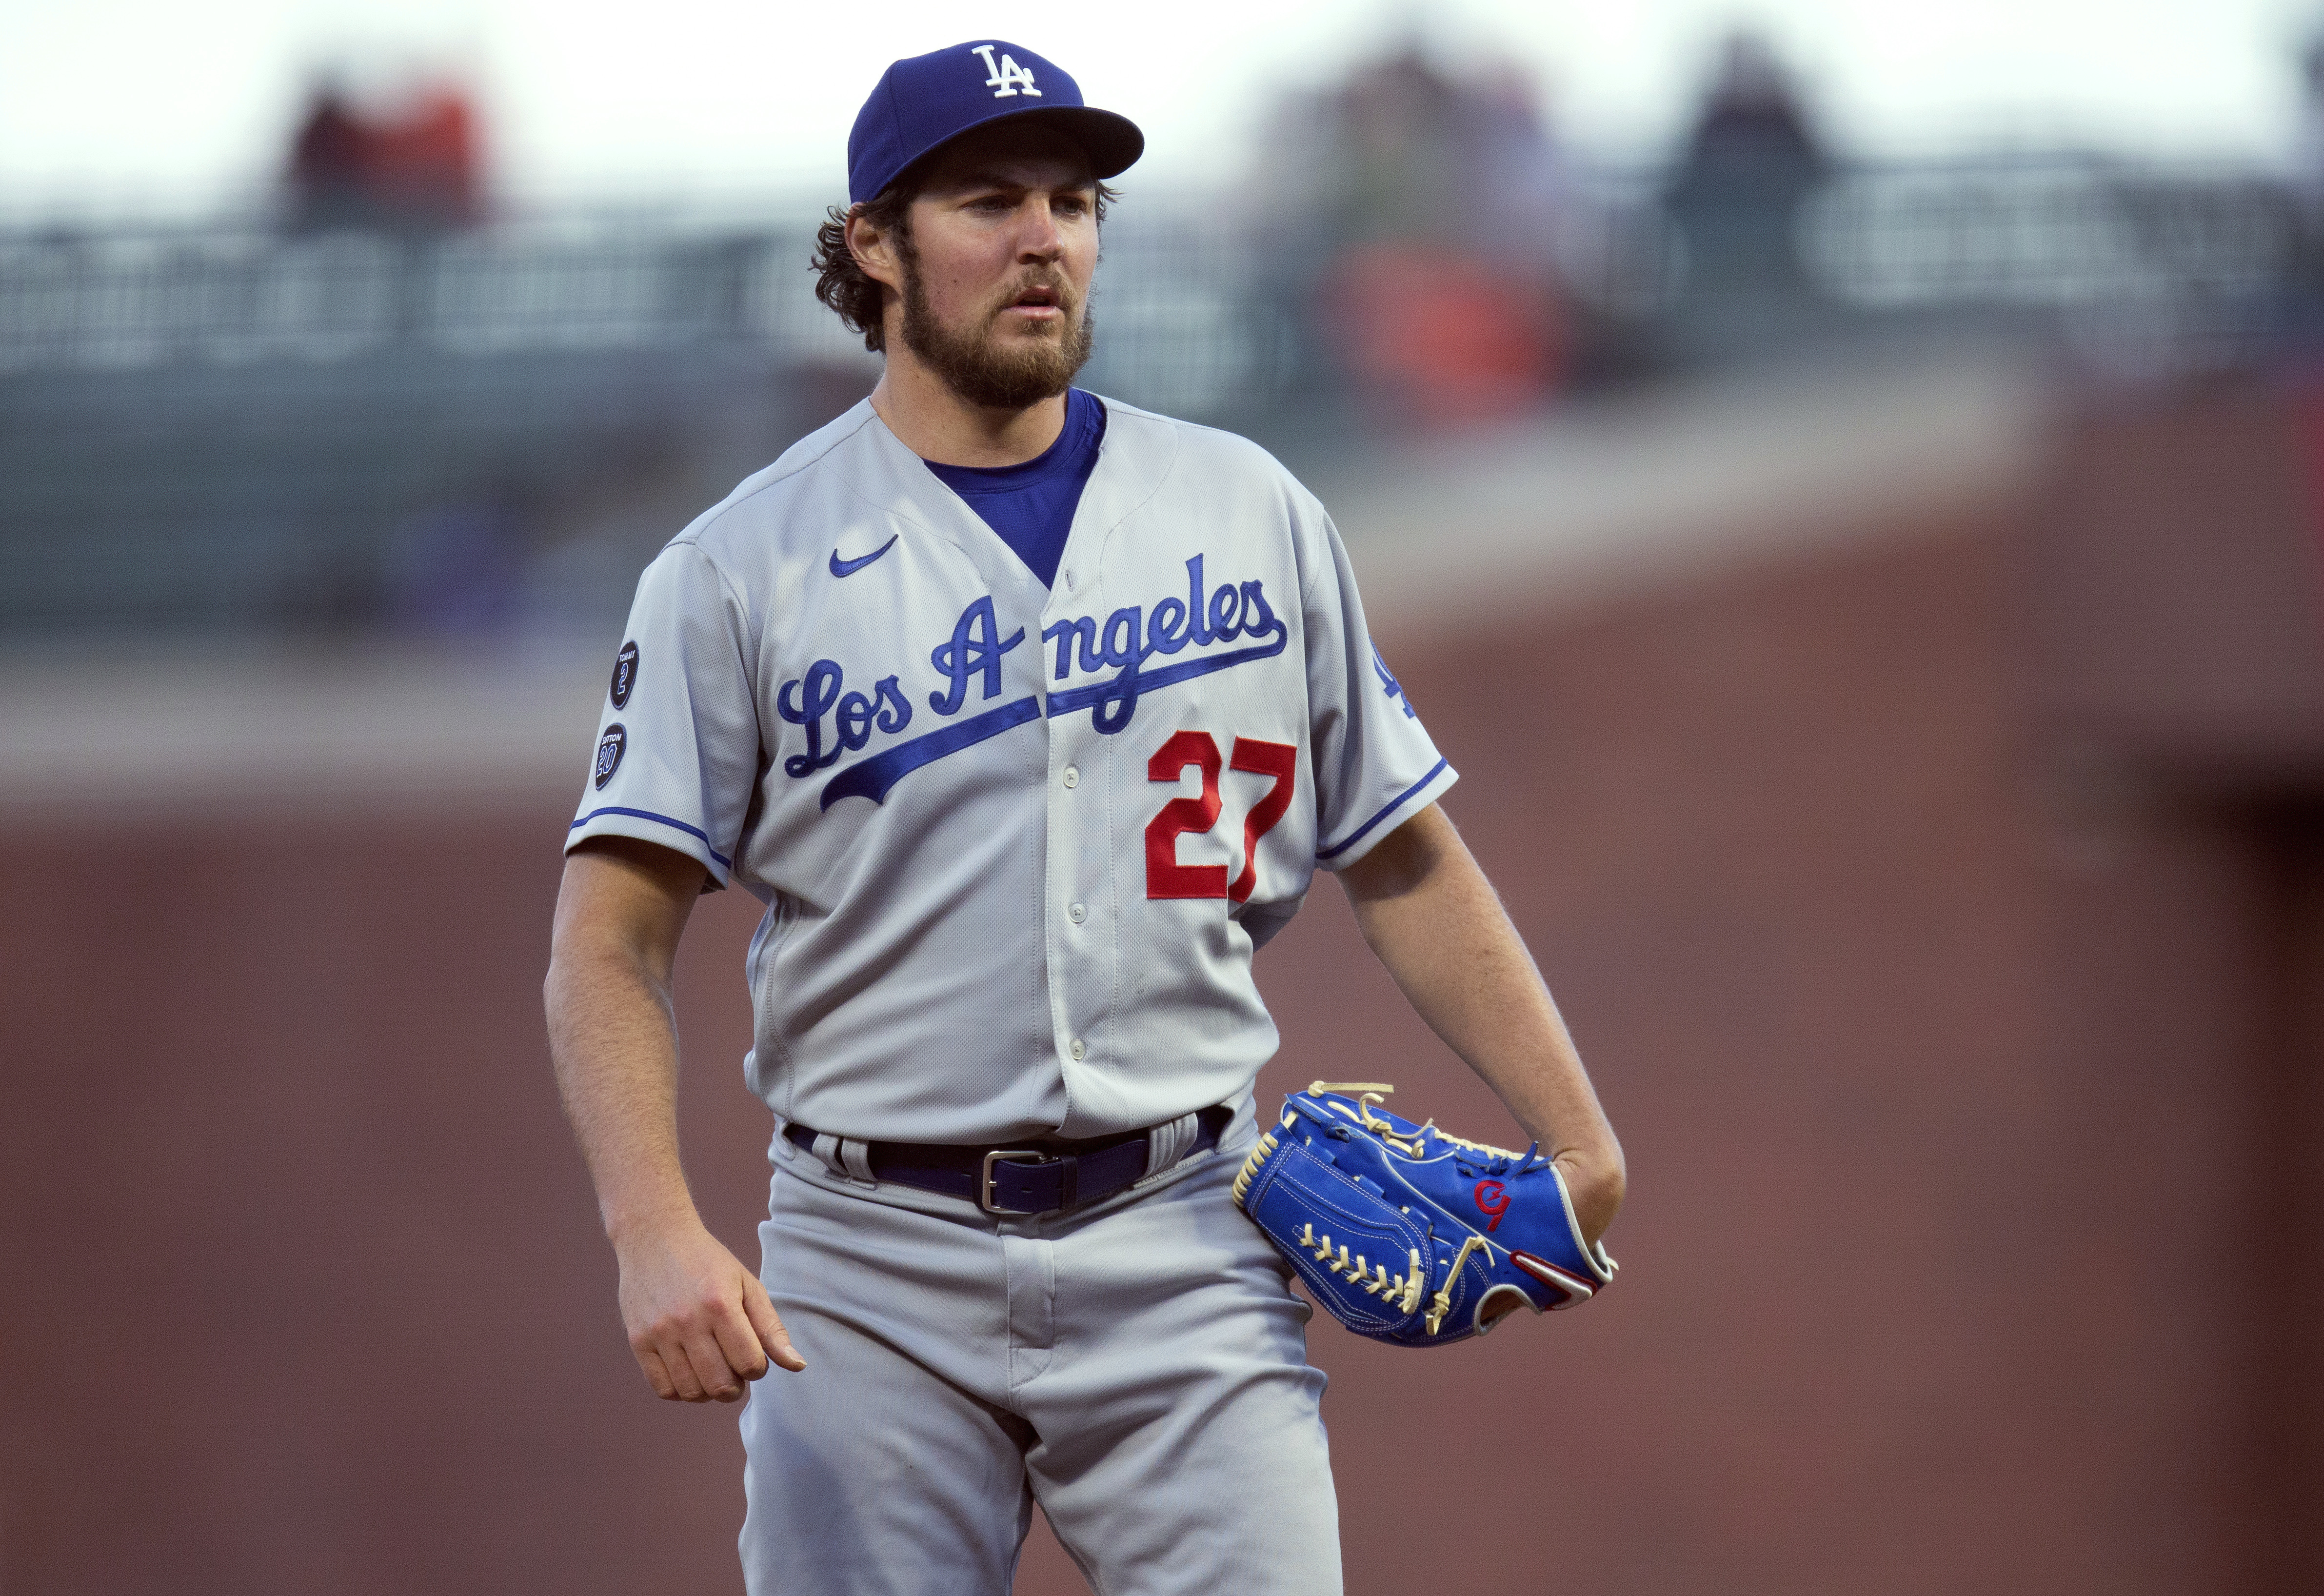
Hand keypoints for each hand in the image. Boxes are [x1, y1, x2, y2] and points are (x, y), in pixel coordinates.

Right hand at [615, 1218, 803, 1400]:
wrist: (655, 1237)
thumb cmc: (709, 1263)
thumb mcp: (748, 1286)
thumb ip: (772, 1328)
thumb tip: (798, 1366)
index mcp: (721, 1304)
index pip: (750, 1365)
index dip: (758, 1369)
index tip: (752, 1356)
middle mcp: (688, 1321)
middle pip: (720, 1385)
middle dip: (736, 1386)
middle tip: (734, 1369)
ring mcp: (659, 1333)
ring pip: (691, 1392)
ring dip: (709, 1391)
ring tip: (712, 1370)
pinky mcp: (638, 1340)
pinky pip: (663, 1389)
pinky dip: (680, 1391)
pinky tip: (689, 1371)